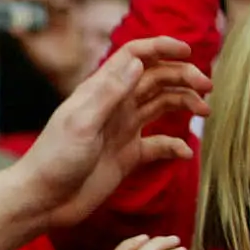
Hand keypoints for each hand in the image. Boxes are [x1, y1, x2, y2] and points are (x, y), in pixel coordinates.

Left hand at [9, 35, 209, 229]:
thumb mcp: (82, 123)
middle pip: (155, 78)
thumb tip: (138, 61)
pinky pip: (159, 145)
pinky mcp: (128, 156)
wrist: (42, 201)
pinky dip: (175, 146)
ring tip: (206, 111)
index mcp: (100, 91)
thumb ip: (110, 93)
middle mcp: (114, 106)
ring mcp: (122, 130)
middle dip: (183, 76)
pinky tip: (185, 152)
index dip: (161, 48)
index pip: (134, 56)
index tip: (189, 52)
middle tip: (207, 88)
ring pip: (162, 106)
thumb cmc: (54, 160)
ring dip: (185, 103)